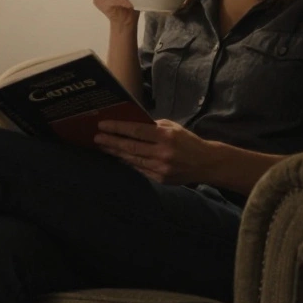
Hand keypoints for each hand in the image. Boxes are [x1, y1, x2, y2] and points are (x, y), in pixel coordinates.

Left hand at [94, 118, 212, 184]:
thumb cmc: (187, 141)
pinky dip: (128, 162)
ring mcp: (161, 168)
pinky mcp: (160, 179)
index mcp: (166, 136)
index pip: (136, 131)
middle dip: (111, 142)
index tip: (102, 125)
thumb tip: (130, 124)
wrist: (206, 163)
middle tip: (96, 138)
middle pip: (130, 146)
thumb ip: (153, 126)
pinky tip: (118, 157)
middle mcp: (162, 153)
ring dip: (115, 153)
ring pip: (132, 159)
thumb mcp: (173, 127)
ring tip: (103, 147)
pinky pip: (139, 169)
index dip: (117, 128)